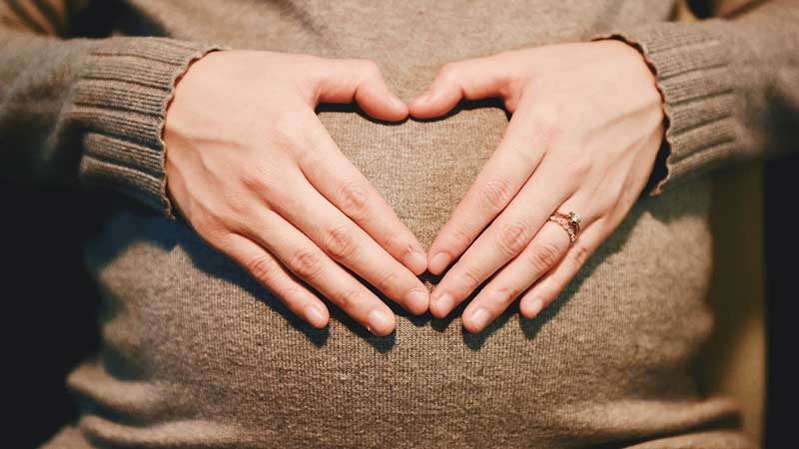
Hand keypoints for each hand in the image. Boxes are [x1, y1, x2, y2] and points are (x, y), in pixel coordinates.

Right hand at [165, 50, 428, 335]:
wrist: (159, 103)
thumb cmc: (239, 84)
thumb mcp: (299, 68)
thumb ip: (357, 80)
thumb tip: (402, 108)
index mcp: (296, 138)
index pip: (355, 197)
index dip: (391, 234)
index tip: (421, 263)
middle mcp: (270, 180)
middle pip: (337, 239)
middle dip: (383, 275)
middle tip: (418, 305)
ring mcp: (241, 211)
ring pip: (304, 263)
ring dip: (347, 297)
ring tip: (383, 324)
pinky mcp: (218, 231)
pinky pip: (261, 271)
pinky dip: (292, 297)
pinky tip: (322, 320)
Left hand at [409, 41, 664, 331]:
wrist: (656, 86)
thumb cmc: (577, 74)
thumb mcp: (521, 62)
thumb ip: (463, 79)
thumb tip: (413, 106)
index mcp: (541, 130)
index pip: (493, 190)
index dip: (461, 230)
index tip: (432, 263)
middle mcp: (568, 168)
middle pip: (514, 232)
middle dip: (474, 274)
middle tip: (440, 306)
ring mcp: (593, 195)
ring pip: (545, 253)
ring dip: (507, 291)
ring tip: (473, 321)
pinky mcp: (612, 213)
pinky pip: (580, 256)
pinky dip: (553, 286)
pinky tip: (526, 310)